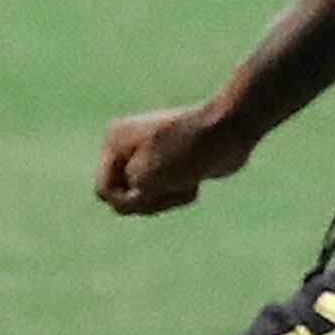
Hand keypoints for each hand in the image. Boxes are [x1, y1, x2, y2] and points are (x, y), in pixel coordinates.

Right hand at [98, 102, 255, 215]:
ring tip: (186, 182)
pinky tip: (195, 181)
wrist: (230, 132)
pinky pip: (164, 195)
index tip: (153, 184)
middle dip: (151, 199)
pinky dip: (178, 195)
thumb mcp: (147, 182)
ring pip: (145, 199)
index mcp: (114, 142)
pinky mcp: (170, 166)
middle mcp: (126, 147)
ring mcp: (148, 156)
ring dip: (167, 199)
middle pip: (124, 198)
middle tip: (172, 183)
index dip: (128, 198)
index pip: (104, 191)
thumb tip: (135, 202)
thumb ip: (126, 201)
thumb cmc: (186, 152)